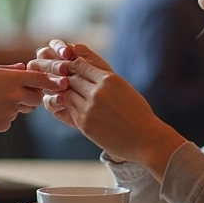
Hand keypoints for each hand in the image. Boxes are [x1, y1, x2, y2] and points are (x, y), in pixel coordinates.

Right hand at [0, 63, 66, 138]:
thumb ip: (10, 71)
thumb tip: (24, 67)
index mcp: (13, 78)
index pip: (42, 80)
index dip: (53, 81)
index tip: (62, 83)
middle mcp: (15, 95)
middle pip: (36, 99)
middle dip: (29, 97)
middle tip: (11, 93)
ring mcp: (10, 111)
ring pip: (20, 111)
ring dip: (13, 107)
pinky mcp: (2, 125)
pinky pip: (8, 121)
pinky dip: (0, 118)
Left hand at [28, 41, 185, 170]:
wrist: (145, 138)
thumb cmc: (137, 112)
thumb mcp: (123, 87)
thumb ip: (103, 79)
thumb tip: (85, 69)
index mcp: (108, 79)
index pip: (80, 65)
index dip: (72, 65)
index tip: (69, 66)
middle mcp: (97, 92)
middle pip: (70, 78)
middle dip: (65, 77)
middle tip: (58, 76)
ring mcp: (89, 108)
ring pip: (67, 94)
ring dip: (66, 92)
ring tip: (65, 91)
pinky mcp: (84, 124)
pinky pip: (69, 109)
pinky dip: (69, 106)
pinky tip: (72, 105)